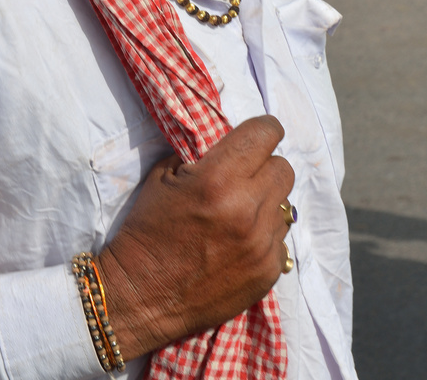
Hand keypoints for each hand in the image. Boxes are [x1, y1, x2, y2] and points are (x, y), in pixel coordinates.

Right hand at [97, 115, 293, 361]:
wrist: (141, 296)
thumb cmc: (147, 230)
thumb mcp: (163, 175)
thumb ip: (202, 153)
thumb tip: (230, 141)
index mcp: (217, 178)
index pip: (266, 132)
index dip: (261, 130)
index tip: (254, 137)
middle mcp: (246, 209)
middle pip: (283, 168)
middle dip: (264, 167)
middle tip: (242, 178)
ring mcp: (261, 244)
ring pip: (285, 204)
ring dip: (266, 203)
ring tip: (240, 213)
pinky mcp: (268, 272)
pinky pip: (282, 239)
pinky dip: (266, 236)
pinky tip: (240, 242)